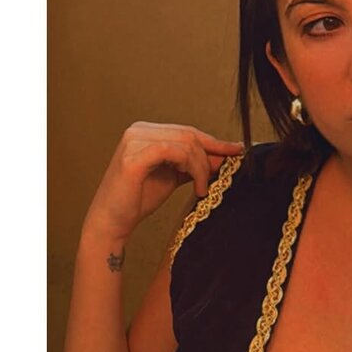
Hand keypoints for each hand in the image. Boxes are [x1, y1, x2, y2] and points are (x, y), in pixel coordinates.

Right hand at [84, 122, 244, 242]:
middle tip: (222, 175)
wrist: (113, 221)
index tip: (237, 150)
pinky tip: (197, 187)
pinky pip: (174, 152)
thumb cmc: (139, 199)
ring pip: (186, 143)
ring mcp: (134, 141)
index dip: (215, 141)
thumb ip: (193, 165)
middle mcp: (138, 130)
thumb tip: (223, 157)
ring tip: (203, 189)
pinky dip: (192, 169)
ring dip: (202, 167)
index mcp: (146, 132)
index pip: (188, 132)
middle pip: (190, 135)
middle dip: (211, 156)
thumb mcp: (172, 177)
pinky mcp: (134, 156)